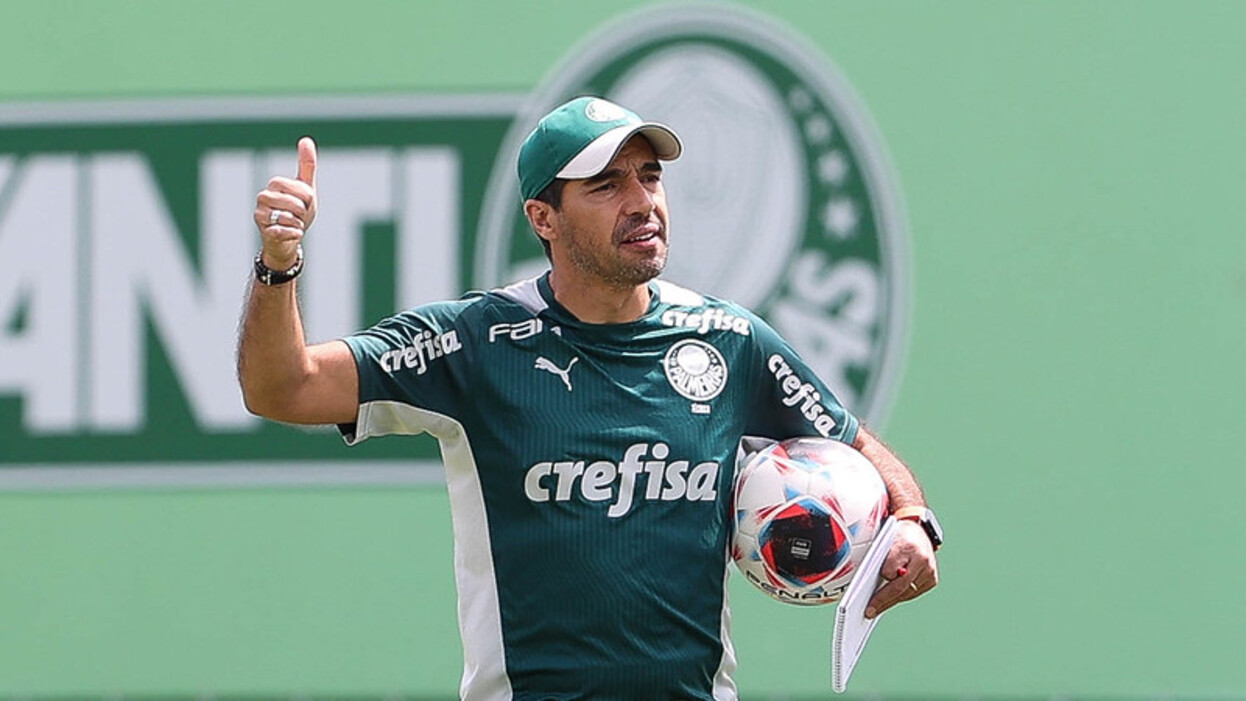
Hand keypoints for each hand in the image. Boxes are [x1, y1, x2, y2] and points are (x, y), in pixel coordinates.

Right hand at [253, 136, 317, 269]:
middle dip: (303, 212)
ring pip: (289, 217)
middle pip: (296, 203)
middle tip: (299, 215)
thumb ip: (306, 165)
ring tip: (294, 224)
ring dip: (298, 223)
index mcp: (274, 185)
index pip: (302, 189)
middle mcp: (263, 197)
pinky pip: (284, 231)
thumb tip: (306, 139)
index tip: (304, 203)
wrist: (289, 238)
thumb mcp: (306, 188)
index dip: (308, 199)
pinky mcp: (263, 231)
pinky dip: (295, 233)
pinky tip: (293, 233)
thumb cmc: (297, 212)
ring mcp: (260, 214)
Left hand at [865, 518, 937, 617]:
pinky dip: (900, 596)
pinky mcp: (932, 580)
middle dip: (883, 600)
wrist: (919, 534)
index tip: (865, 595)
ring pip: (907, 593)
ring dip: (891, 601)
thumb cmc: (898, 538)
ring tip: (876, 609)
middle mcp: (922, 559)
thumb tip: (870, 582)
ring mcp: (930, 571)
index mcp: (907, 546)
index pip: (891, 569)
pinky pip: (913, 593)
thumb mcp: (885, 540)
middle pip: (900, 586)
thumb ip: (880, 558)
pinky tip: (888, 601)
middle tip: (869, 611)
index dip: (878, 583)